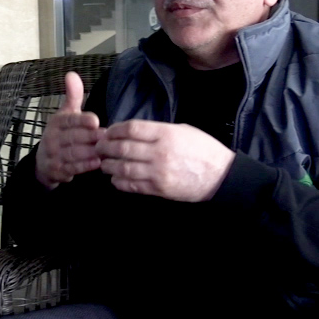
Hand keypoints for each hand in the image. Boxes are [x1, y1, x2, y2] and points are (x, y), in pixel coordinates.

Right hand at [35, 72, 105, 189]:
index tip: (95, 121)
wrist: (43, 162)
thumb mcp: (65, 114)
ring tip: (106, 150)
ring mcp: (54, 156)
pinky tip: (99, 162)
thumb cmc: (61, 134)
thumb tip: (72, 74)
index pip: (69, 120)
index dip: (81, 120)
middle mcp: (53, 138)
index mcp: (57, 122)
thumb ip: (73, 96)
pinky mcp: (58, 171)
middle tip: (107, 137)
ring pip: (74, 154)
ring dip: (91, 152)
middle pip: (73, 137)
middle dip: (90, 137)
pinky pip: (73, 168)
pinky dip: (86, 166)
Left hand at [95, 120, 234, 201]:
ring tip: (104, 163)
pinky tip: (115, 178)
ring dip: (109, 166)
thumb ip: (157, 130)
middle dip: (105, 147)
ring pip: (123, 168)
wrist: (220, 176)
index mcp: (166, 134)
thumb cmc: (202, 149)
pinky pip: (132, 185)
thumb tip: (132, 131)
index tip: (107, 131)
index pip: (131, 129)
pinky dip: (119, 182)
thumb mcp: (182, 130)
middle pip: (123, 148)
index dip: (114, 130)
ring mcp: (158, 172)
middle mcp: (159, 152)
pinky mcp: (159, 189)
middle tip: (98, 147)